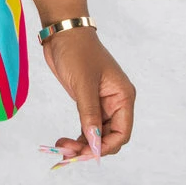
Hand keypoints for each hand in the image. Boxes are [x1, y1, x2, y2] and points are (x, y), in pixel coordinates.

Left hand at [39, 27, 135, 168]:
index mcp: (123, 96)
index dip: (105, 146)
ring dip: (82, 144)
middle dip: (91, 147)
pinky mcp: (87, 101)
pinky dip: (78, 135)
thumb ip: (89, 113)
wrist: (62, 31)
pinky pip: (87, 126)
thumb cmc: (77, 51)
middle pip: (109, 136)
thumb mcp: (83, 82)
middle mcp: (115, 102)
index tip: (87, 153)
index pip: (121, 132)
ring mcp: (101, 102)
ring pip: (96, 133)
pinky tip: (65, 142)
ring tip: (63, 148)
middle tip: (69, 153)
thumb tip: (94, 142)